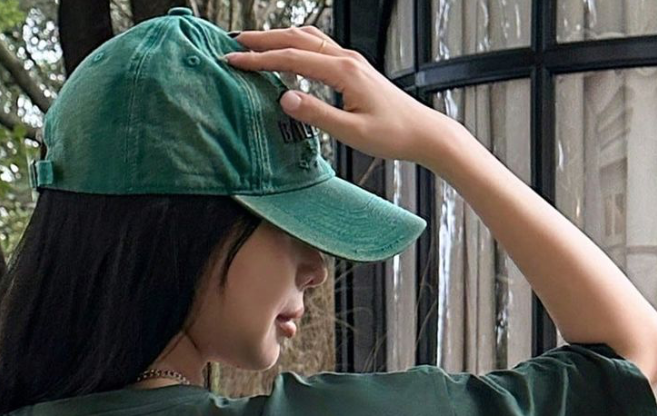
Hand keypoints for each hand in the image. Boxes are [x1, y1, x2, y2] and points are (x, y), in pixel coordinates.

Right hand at [224, 25, 446, 165]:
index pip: (291, 59)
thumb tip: (284, 98)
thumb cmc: (392, 135)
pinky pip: (319, 48)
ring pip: (308, 39)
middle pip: (296, 39)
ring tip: (255, 43)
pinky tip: (288, 53)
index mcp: (343, 71)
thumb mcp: (351, 132)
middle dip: (264, 40)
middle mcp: (346, 59)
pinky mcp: (353, 68)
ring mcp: (350, 61)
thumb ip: (316, 114)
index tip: (235, 60)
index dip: (260, 59)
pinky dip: (296, 45)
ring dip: (279, 38)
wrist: (422, 132)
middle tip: (235, 42)